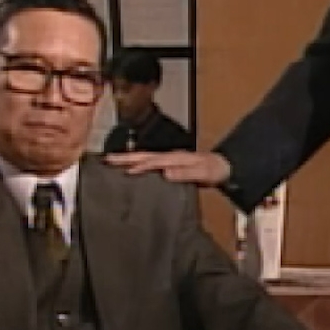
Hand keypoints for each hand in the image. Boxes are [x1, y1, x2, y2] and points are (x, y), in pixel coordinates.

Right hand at [106, 150, 232, 185]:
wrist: (223, 167)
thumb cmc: (214, 171)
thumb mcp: (203, 173)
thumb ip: (186, 173)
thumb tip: (165, 173)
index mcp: (175, 158)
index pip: (154, 161)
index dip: (140, 166)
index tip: (125, 171)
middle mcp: (170, 156)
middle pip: (144, 156)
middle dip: (125, 157)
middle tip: (106, 159)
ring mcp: (169, 159)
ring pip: (144, 158)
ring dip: (128, 159)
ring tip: (110, 162)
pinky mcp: (169, 165)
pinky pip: (149, 164)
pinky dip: (137, 165)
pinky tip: (128, 170)